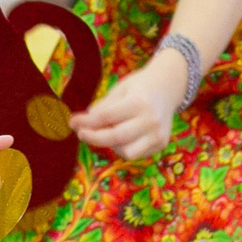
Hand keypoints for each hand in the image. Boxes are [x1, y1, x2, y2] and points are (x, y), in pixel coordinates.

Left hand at [72, 50, 186, 160]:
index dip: (85, 122)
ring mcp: (159, 134)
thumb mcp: (119, 90)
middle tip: (80, 133)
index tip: (72, 122)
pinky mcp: (162, 143)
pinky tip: (122, 136)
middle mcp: (151, 120)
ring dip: (110, 145)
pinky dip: (123, 148)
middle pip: (115, 137)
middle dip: (93, 138)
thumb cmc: (139, 87)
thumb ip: (103, 107)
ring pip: (126, 151)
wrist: (169, 87)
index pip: (106, 117)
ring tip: (107, 132)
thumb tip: (84, 124)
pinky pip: (136, 154)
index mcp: (139, 102)